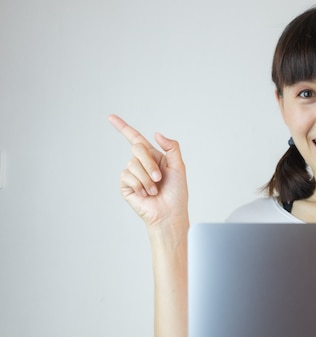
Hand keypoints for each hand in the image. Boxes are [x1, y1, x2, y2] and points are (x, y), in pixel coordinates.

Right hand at [110, 114, 188, 228]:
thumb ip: (171, 147)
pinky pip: (127, 176)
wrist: (169, 213)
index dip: (123, 127)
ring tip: (154, 190)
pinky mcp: (125, 186)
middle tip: (159, 178)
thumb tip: (156, 133)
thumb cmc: (176, 193)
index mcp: (153, 157)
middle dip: (150, 163)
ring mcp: (132, 175)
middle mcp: (141, 164)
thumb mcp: (179, 167)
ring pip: (132, 164)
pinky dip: (139, 185)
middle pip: (137, 148)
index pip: (135, 139)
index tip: (110, 117)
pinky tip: (145, 194)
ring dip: (147, 178)